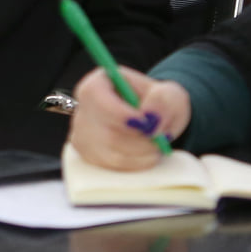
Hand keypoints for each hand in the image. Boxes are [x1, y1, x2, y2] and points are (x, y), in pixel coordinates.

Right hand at [67, 65, 191, 171]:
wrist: (151, 118)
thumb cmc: (156, 101)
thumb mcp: (168, 92)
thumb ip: (162, 100)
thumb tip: (151, 116)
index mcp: (97, 84)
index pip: (99, 101)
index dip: (124, 116)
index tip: (148, 124)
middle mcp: (84, 109)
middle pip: (107, 133)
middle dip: (140, 140)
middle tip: (161, 137)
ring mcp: (83, 135)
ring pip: (111, 154)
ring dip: (141, 153)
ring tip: (157, 143)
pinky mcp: (88, 156)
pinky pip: (113, 167)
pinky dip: (135, 163)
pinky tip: (147, 153)